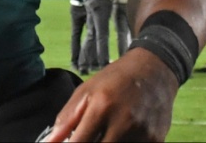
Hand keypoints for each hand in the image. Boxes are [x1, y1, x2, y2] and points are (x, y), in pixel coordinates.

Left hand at [42, 49, 176, 141]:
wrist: (154, 70)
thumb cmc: (115, 79)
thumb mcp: (86, 91)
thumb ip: (66, 119)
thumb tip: (49, 142)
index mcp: (102, 107)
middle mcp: (124, 121)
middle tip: (89, 136)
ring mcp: (143, 133)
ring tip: (106, 133)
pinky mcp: (157, 140)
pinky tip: (122, 135)